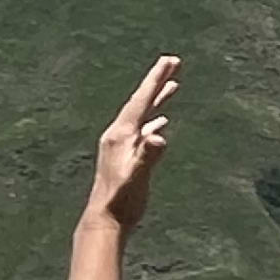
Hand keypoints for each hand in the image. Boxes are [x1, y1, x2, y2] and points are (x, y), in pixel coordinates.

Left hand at [85, 57, 181, 232]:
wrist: (106, 219)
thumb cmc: (122, 200)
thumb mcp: (137, 176)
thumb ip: (148, 156)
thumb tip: (160, 135)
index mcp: (121, 135)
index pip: (141, 101)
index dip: (156, 80)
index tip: (169, 60)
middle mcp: (119, 135)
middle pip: (141, 102)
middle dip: (157, 82)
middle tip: (173, 62)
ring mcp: (122, 145)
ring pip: (143, 115)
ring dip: (158, 99)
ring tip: (172, 85)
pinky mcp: (127, 155)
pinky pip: (143, 130)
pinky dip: (154, 120)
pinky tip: (162, 122)